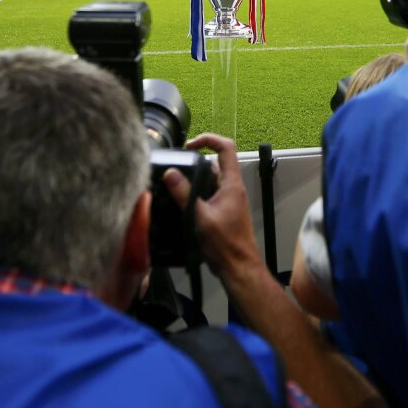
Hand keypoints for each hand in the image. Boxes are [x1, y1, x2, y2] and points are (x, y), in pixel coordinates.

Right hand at [162, 133, 263, 280]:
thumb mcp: (199, 217)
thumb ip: (184, 194)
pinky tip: (182, 205)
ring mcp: (228, 200)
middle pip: (214, 164)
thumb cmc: (225, 244)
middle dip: (194, 164)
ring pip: (210, 180)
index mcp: (232, 184)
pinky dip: (196, 195)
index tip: (189, 146)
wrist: (237, 267)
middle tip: (176, 171)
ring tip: (175, 189)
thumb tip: (171, 173)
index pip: (226, 148)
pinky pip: (208, 194)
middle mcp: (232, 188)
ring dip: (193, 181)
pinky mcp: (222, 211)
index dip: (208, 140)